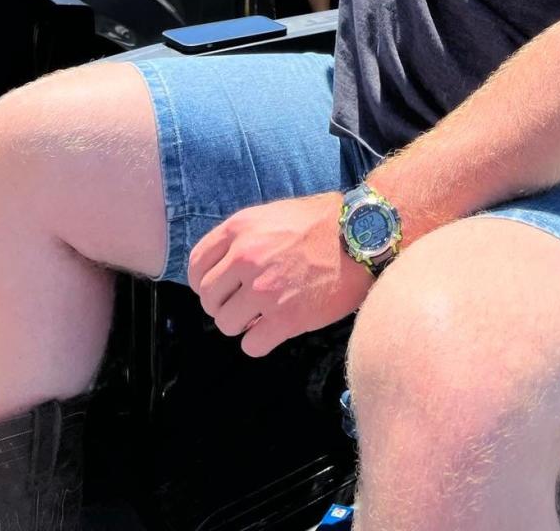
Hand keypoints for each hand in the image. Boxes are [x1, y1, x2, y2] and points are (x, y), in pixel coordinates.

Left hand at [187, 191, 371, 356]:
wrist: (363, 235)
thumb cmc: (323, 222)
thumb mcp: (274, 214)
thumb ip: (244, 237)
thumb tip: (222, 265)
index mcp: (240, 229)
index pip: (197, 266)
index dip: (203, 282)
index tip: (218, 289)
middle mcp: (246, 258)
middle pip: (208, 299)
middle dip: (223, 305)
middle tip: (244, 304)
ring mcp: (265, 289)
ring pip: (226, 324)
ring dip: (242, 324)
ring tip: (263, 315)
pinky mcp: (287, 318)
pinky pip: (251, 345)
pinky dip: (261, 342)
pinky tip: (276, 329)